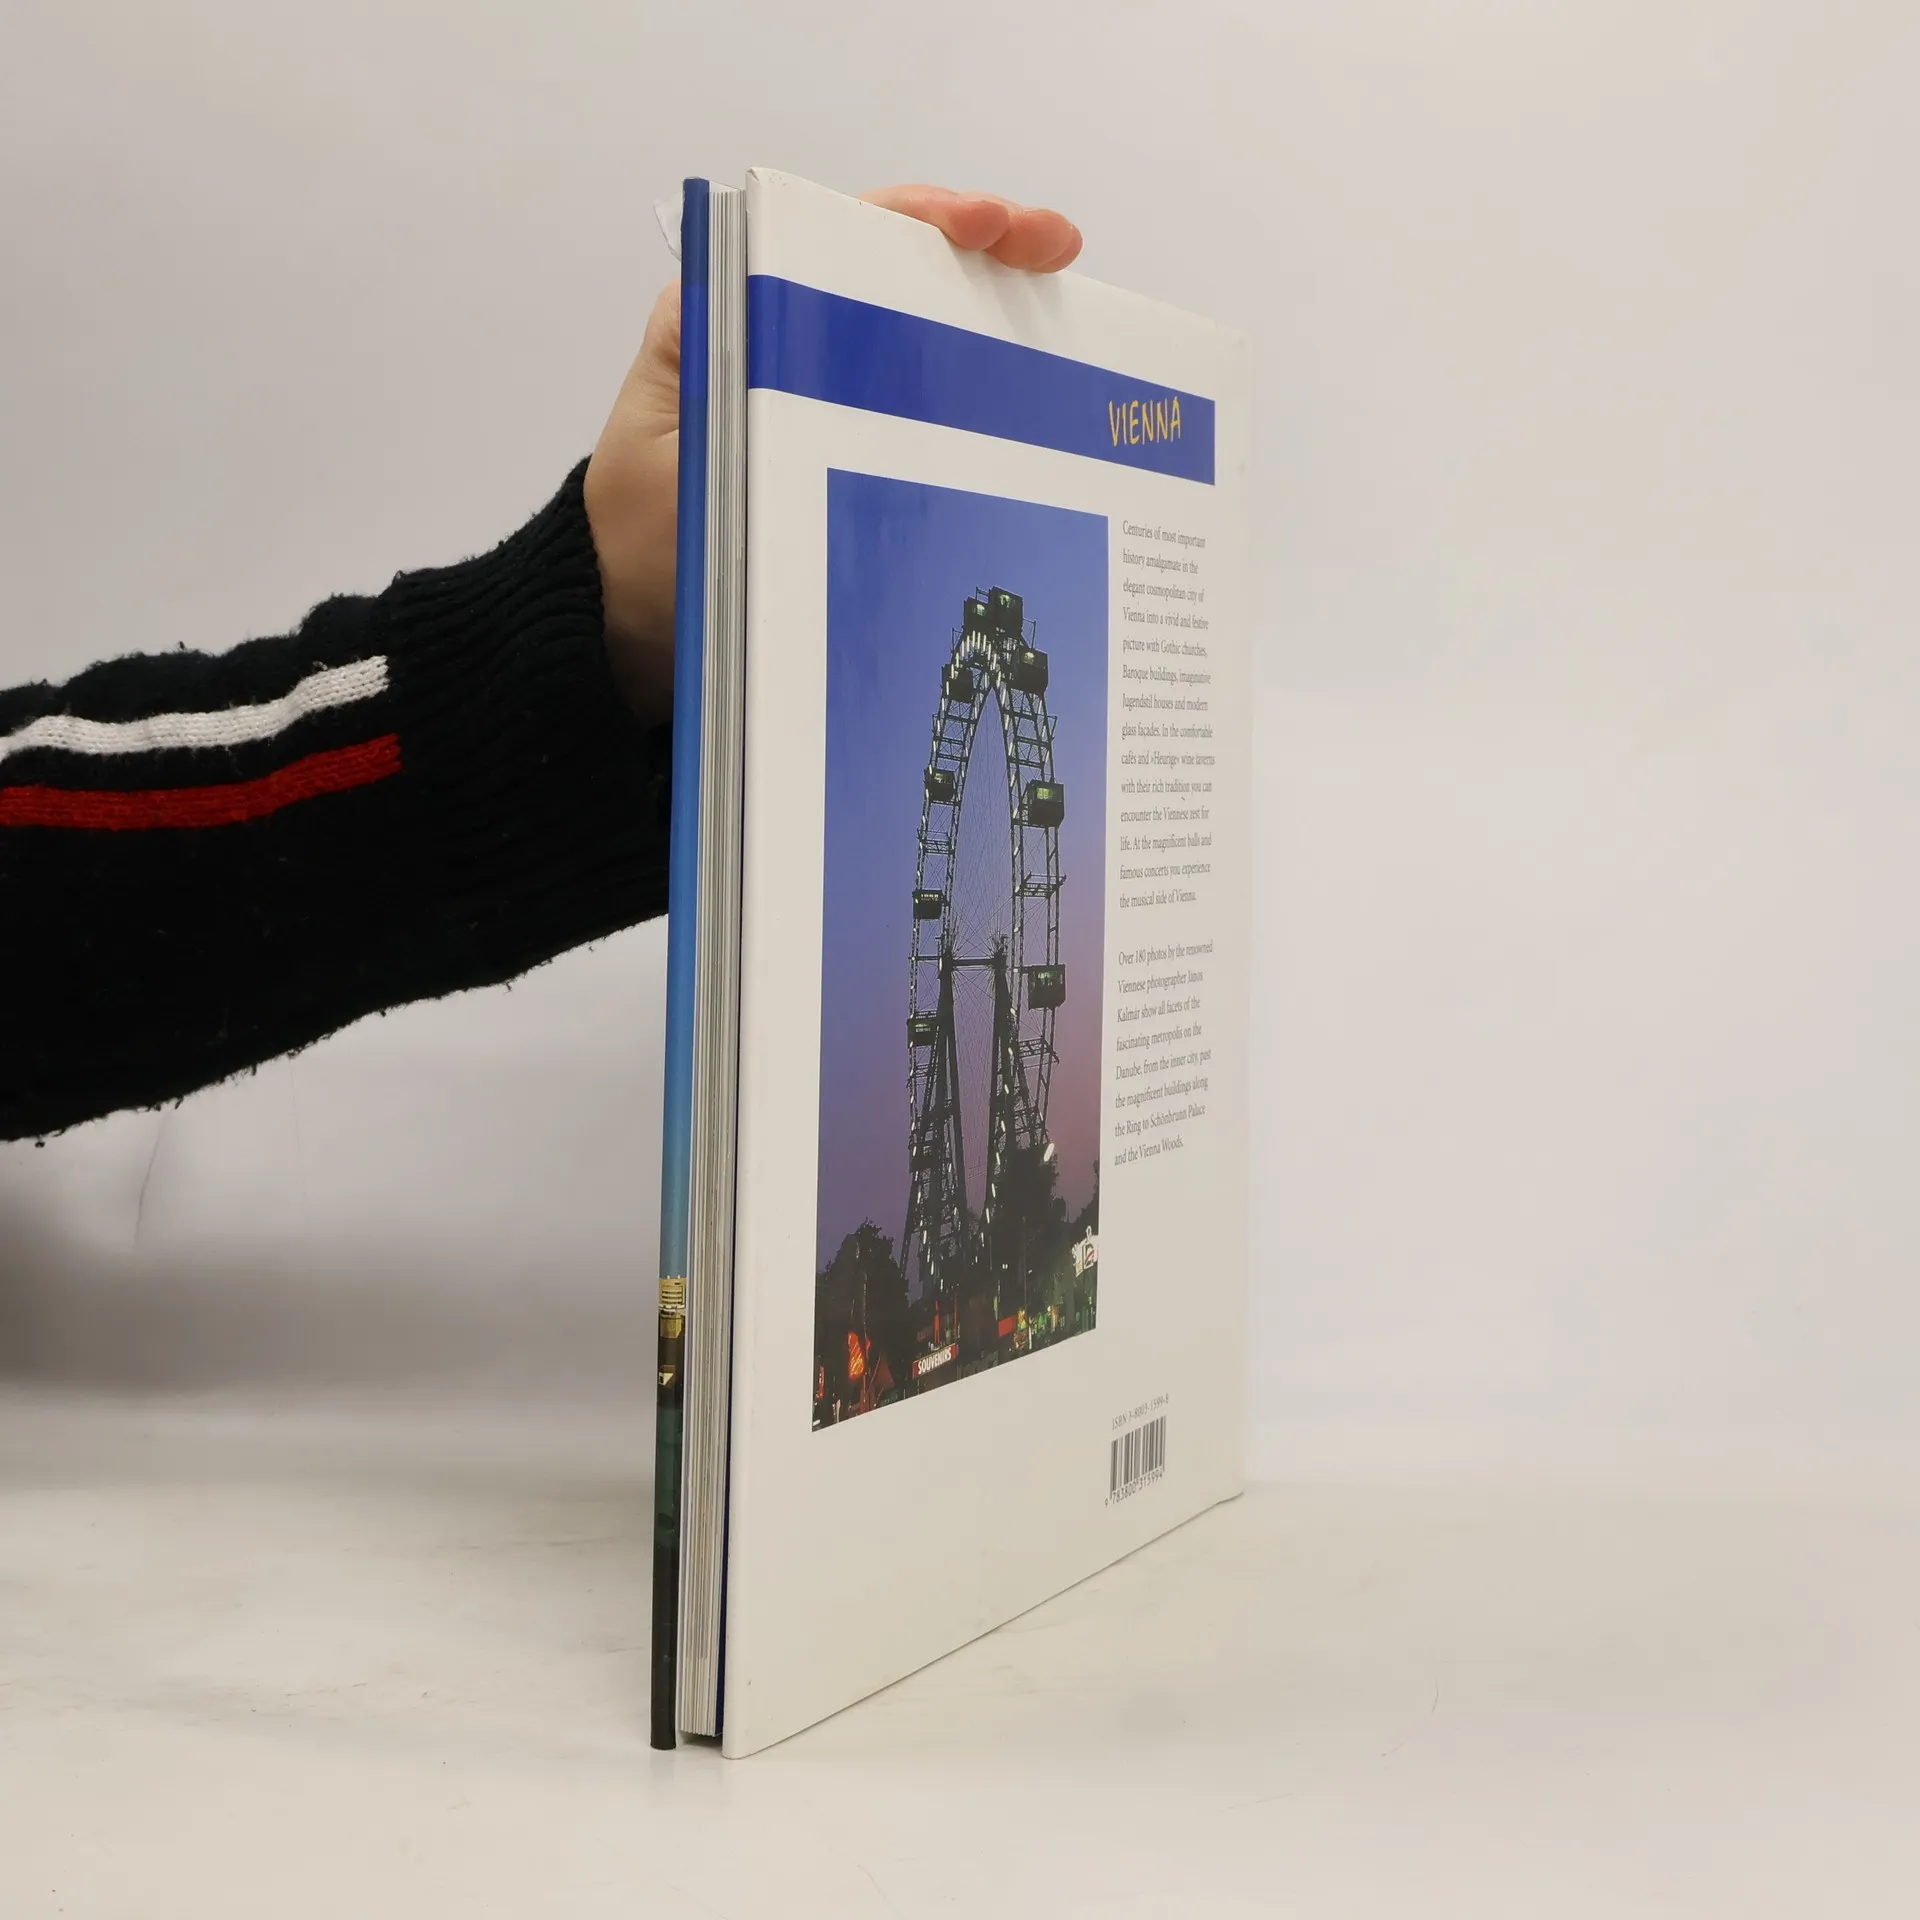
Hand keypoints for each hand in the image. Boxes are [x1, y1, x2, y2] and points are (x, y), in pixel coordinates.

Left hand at [585, 187, 1082, 723]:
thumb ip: (735, 401)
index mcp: (727, 312)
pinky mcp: (834, 442)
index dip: (923, 220)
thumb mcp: (676, 467)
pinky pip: (911, 401)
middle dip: (981, 250)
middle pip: (891, 267)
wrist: (628, 629)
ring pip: (913, 330)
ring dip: (988, 316)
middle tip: (1056, 250)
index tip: (990, 227)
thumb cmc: (643, 550)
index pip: (836, 234)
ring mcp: (813, 390)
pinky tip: (1030, 402)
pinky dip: (970, 390)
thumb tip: (823, 350)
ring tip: (1066, 310)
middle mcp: (776, 334)